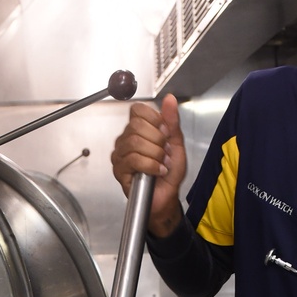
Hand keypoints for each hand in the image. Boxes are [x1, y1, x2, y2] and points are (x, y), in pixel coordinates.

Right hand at [110, 95, 186, 237]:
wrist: (167, 197)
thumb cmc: (169, 172)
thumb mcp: (176, 143)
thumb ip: (172, 121)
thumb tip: (169, 99)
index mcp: (138, 129)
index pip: (138, 110)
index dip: (154, 120)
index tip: (165, 134)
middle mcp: (126, 140)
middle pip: (136, 126)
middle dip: (157, 140)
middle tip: (164, 152)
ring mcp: (120, 155)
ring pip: (135, 143)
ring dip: (155, 154)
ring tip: (161, 163)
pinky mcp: (119, 170)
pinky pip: (133, 160)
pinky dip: (151, 165)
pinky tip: (157, 171)